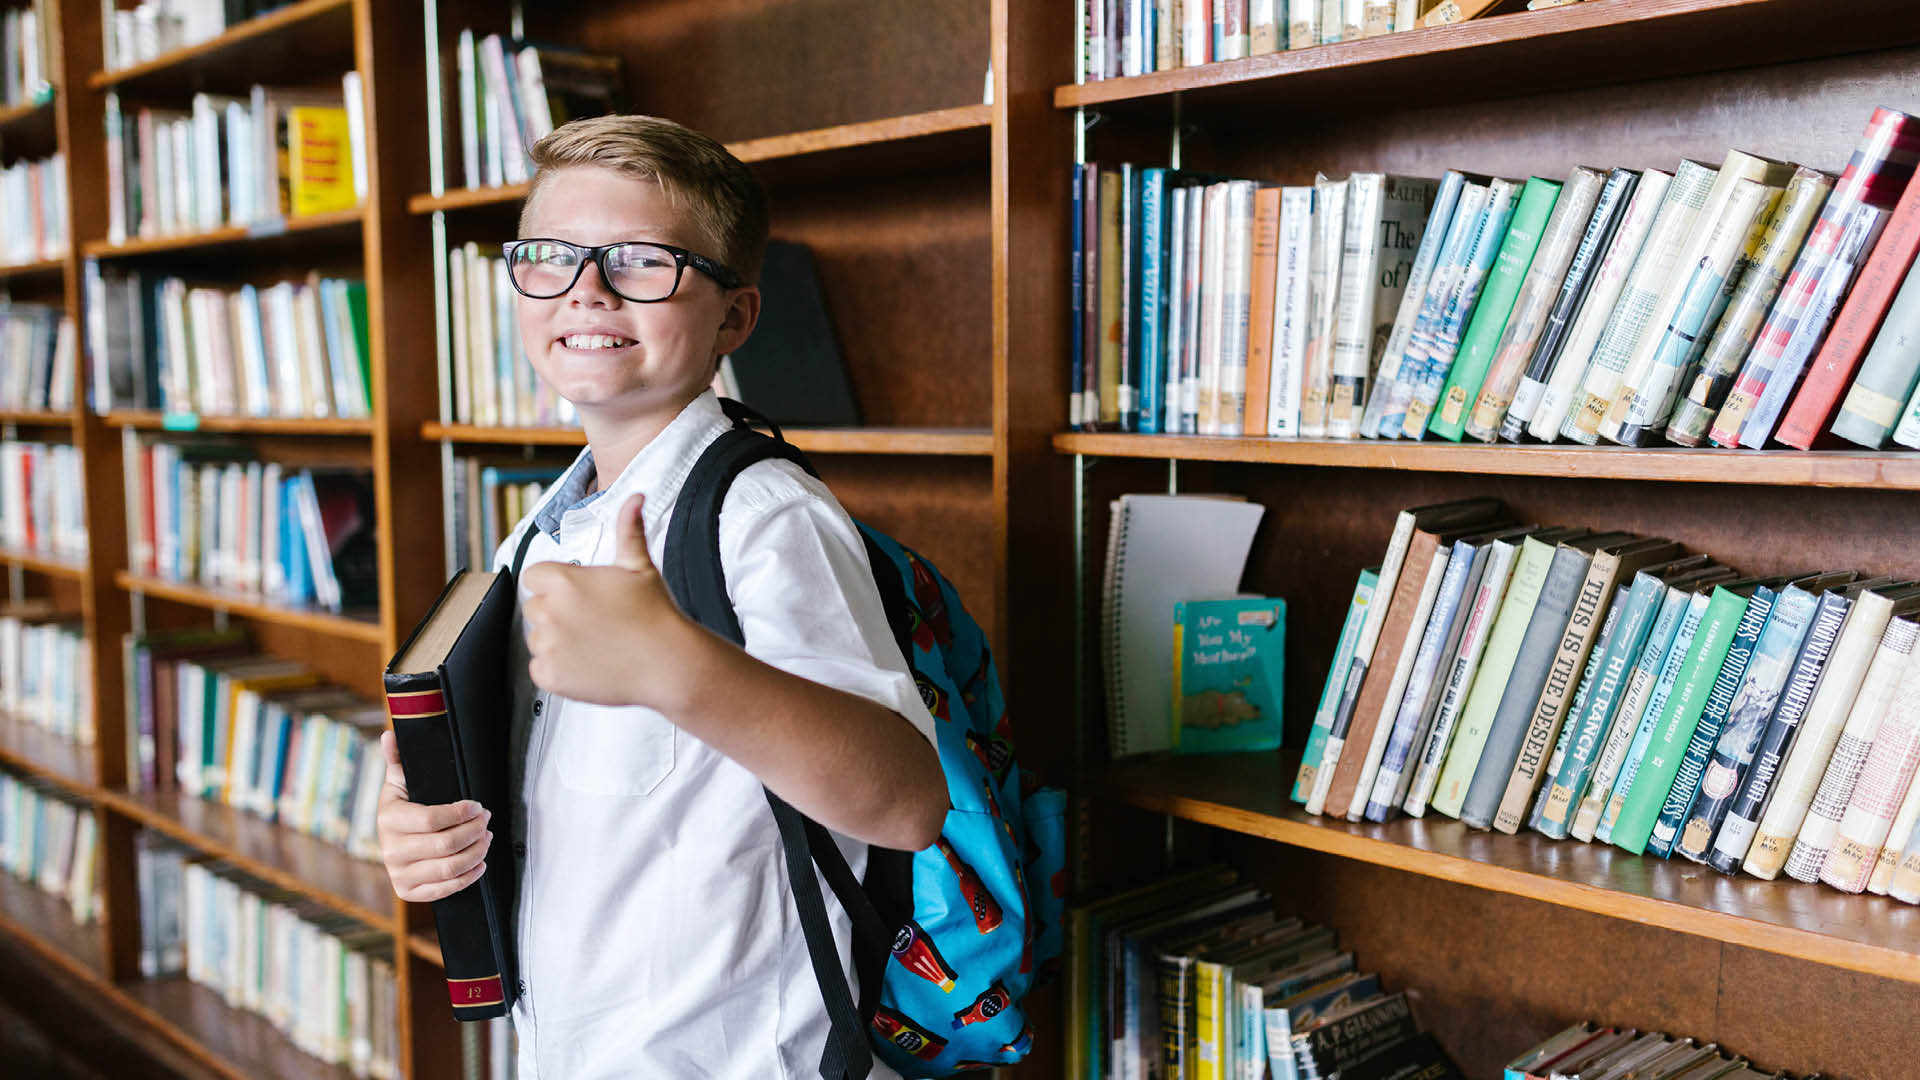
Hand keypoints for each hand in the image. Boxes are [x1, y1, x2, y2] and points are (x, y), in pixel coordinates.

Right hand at [375, 729, 492, 902]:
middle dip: (474, 831)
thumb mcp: (399, 783)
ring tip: (486, 838)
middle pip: (445, 845)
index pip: (431, 820)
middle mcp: (391, 850)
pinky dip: (468, 877)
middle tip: (486, 820)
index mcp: (389, 820)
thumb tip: (390, 735)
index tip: (477, 806)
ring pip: (449, 868)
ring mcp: (399, 874)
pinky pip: (445, 890)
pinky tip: (480, 863)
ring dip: (476, 852)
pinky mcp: (409, 892)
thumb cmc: (402, 808)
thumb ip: (398, 759)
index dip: (461, 813)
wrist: (391, 843)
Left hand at [520, 493, 706, 709]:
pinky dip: (559, 670)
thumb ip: (628, 529)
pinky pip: (541, 669)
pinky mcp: (550, 675)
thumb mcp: (640, 566)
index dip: (555, 586)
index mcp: (564, 581)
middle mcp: (551, 611)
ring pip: (538, 639)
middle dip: (557, 614)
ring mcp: (549, 645)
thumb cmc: (656, 614)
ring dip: (557, 642)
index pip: (535, 577)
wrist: (668, 662)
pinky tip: (588, 664)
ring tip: (594, 644)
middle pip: (535, 608)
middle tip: (592, 622)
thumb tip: (635, 499)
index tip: (578, 597)